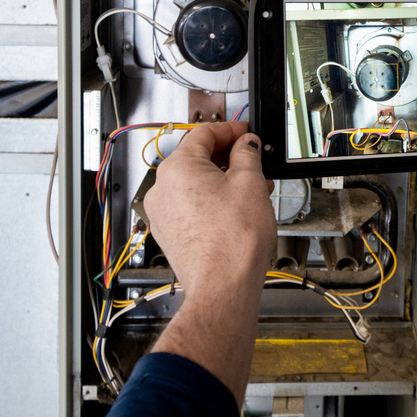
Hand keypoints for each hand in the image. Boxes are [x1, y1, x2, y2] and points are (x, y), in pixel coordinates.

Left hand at [142, 122, 275, 403]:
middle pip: (197, 160)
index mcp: (177, 168)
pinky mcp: (170, 235)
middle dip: (229, 159)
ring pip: (195, 185)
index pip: (204, 134)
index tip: (246, 132)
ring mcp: (163, 214)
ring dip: (223, 181)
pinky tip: (237, 210)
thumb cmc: (233, 241)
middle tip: (254, 161)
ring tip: (253, 190)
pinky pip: (191, 207)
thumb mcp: (250, 183)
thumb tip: (246, 144)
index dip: (230, 130)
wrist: (223, 287)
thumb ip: (247, 154)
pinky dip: (212, 202)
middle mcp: (162, 189)